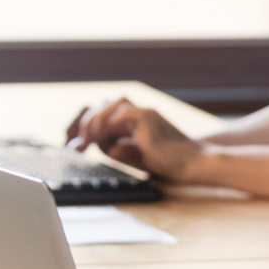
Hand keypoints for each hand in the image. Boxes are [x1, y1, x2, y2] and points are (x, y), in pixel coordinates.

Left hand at [66, 97, 203, 180]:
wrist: (193, 165)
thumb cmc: (170, 164)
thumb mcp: (138, 159)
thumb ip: (120, 152)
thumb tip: (103, 147)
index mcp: (133, 123)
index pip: (102, 113)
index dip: (84, 125)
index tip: (75, 144)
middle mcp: (138, 114)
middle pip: (103, 104)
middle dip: (85, 122)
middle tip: (79, 143)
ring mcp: (145, 115)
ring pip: (114, 102)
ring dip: (96, 118)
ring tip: (89, 137)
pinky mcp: (152, 120)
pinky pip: (128, 111)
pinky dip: (111, 119)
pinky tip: (102, 133)